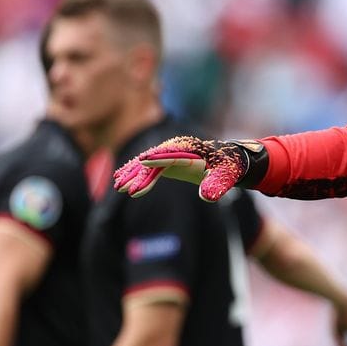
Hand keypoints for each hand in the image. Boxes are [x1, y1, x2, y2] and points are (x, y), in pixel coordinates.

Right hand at [113, 136, 265, 201]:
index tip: (143, 161)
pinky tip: (118, 180)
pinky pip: (147, 168)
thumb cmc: (229, 168)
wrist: (227, 161)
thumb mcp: (227, 176)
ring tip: (117, 187)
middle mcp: (177, 148)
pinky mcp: (166, 161)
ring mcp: (169, 153)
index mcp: (192, 150)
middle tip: (124, 187)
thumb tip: (207, 197)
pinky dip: (134, 173)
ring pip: (147, 164)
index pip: (173, 155)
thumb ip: (217, 185)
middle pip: (155, 160)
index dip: (158, 158)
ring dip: (132, 175)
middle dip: (139, 173)